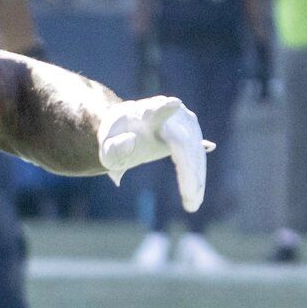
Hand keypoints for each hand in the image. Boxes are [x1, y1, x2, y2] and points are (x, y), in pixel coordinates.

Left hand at [97, 95, 210, 213]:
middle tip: (190, 197)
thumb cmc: (115, 140)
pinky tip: (200, 194)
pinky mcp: (193, 134)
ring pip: (196, 151)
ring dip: (197, 178)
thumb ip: (114, 149)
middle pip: (184, 141)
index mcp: (146, 113)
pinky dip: (198, 176)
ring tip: (192, 204)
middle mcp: (171, 114)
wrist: (127, 128)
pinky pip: (199, 155)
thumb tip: (131, 142)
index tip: (173, 103)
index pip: (156, 111)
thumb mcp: (107, 149)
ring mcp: (186, 123)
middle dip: (190, 170)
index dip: (164, 109)